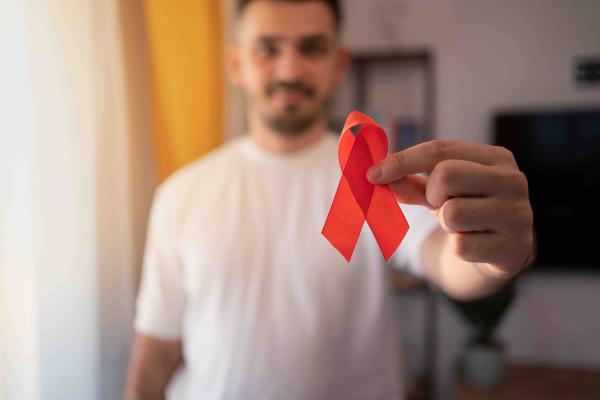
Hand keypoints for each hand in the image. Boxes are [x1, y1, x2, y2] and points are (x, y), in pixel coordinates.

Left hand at [367, 140, 534, 277]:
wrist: (505, 250)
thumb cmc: (470, 210)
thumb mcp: (442, 192)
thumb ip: (411, 183)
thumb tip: (378, 177)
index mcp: (496, 158)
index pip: (441, 150)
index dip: (402, 160)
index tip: (372, 175)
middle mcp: (513, 180)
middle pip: (445, 175)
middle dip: (432, 193)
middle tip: (442, 204)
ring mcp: (518, 214)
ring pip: (452, 213)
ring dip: (447, 223)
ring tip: (462, 225)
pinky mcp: (514, 248)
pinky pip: (462, 246)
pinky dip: (459, 247)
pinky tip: (475, 244)